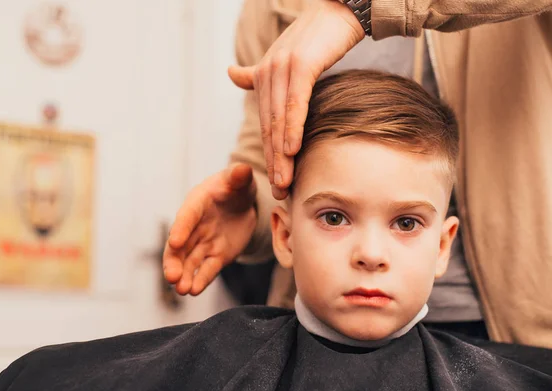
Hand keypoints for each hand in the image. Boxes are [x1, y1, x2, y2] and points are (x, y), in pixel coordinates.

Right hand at [163, 163, 257, 294]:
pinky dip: (201, 280)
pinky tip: (195, 290)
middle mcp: (195, 226)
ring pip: (190, 262)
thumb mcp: (239, 179)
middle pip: (180, 246)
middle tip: (172, 277)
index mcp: (197, 203)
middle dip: (174, 261)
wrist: (243, 203)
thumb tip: (242, 170)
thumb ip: (239, 176)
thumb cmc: (236, 186)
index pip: (187, 216)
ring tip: (181, 290)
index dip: (181, 228)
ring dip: (185, 275)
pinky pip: (207, 270)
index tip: (175, 241)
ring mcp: (203, 243)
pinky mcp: (216, 256)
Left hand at [228, 0, 363, 198]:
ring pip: (279, 121)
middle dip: (273, 163)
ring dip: (281, 155)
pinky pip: (295, 103)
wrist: (338, 9)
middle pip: (269, 128)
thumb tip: (231, 73)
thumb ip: (256, 72)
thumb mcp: (284, 58)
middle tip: (278, 192)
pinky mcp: (302, 65)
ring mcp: (283, 69)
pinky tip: (291, 150)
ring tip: (283, 181)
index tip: (274, 182)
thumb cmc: (315, 36)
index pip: (266, 124)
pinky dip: (292, 128)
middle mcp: (268, 73)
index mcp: (264, 76)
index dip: (269, 154)